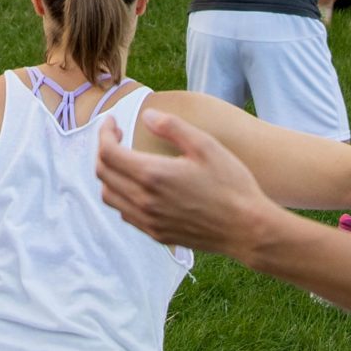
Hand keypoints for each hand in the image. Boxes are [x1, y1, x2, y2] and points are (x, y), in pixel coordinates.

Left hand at [95, 110, 280, 259]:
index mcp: (152, 175)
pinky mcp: (157, 235)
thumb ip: (172, 127)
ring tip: (126, 159)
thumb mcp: (205, 145)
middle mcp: (144, 201)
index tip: (113, 122)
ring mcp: (149, 221)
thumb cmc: (231, 184)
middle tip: (118, 136)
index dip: (104, 133)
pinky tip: (139, 185)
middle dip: (104, 150)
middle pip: (103, 174)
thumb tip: (146, 115)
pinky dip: (122, 195)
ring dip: (110, 174)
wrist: (247, 229)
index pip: (108, 153)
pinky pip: (125, 213)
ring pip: (110, 196)